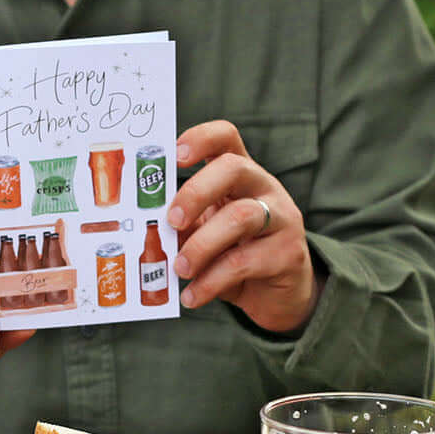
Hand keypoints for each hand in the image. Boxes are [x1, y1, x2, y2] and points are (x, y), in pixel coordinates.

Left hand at [166, 120, 322, 332]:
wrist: (277, 295)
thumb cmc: (233, 254)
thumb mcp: (205, 233)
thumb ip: (184, 224)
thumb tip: (146, 228)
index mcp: (240, 174)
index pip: (226, 137)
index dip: (200, 138)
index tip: (173, 155)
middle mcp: (264, 187)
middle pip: (233, 168)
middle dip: (195, 192)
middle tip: (171, 221)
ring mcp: (282, 217)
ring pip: (240, 216)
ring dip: (201, 244)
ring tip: (180, 268)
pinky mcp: (288, 253)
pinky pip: (244, 262)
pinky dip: (211, 281)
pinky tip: (192, 296)